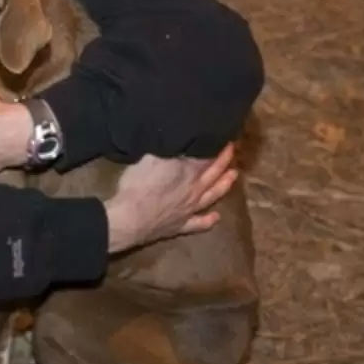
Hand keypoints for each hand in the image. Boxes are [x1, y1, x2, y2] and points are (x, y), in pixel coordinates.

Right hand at [102, 145, 237, 252]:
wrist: (130, 219)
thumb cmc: (137, 185)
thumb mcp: (150, 157)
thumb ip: (167, 148)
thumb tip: (177, 137)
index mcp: (187, 172)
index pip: (206, 157)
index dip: (215, 146)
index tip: (222, 137)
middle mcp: (193, 190)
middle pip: (213, 174)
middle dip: (223, 161)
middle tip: (232, 150)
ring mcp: (189, 210)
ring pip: (212, 196)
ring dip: (224, 185)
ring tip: (234, 176)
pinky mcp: (181, 225)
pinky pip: (199, 224)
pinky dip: (208, 221)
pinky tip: (216, 218)